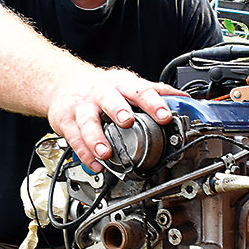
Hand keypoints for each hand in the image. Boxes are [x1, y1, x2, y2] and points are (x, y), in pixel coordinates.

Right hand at [47, 68, 183, 170]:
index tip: (164, 115)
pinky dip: (85, 154)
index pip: (140, 90)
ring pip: (88, 121)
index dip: (153, 103)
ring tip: (106, 152)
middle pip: (110, 100)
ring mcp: (83, 107)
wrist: (63, 84)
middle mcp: (102, 93)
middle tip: (127, 121)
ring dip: (97, 138)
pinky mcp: (66, 121)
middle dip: (119, 110)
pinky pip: (75, 139)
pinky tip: (95, 164)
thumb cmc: (103, 88)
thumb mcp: (129, 84)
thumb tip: (184, 98)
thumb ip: (155, 92)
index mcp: (122, 85)